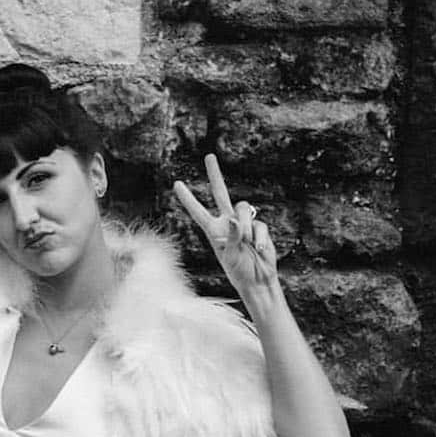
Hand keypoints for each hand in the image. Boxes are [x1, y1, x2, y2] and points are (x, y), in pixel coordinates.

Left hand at [173, 154, 278, 299]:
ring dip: (245, 227)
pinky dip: (258, 237)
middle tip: (208, 156)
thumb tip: (234, 219)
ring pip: (243, 208)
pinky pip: (259, 224)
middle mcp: (227, 222)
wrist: (258, 281)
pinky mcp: (259, 227)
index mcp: (213, 231)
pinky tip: (258, 249)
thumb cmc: (239, 271)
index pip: (198, 211)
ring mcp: (243, 223)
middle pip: (220, 192)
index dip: (188, 198)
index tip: (176, 183)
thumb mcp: (230, 256)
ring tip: (246, 244)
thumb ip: (231, 236)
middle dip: (215, 174)